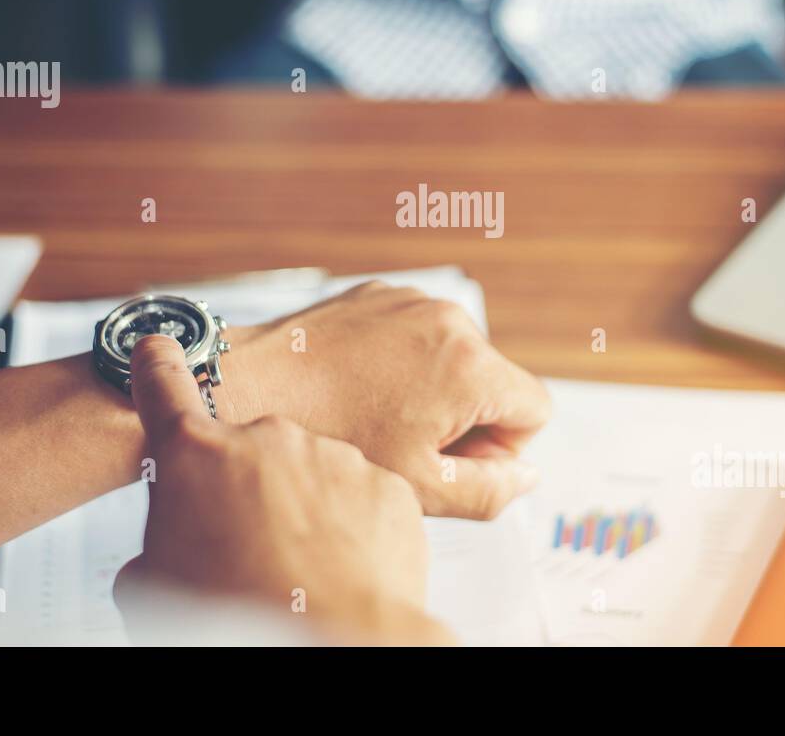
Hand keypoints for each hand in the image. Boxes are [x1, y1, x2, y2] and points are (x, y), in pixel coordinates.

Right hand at [118, 335, 451, 644]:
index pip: (164, 390)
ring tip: (299, 568)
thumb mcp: (154, 584)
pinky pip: (364, 498)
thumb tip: (162, 554)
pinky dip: (355, 527)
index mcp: (198, 456)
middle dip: (250, 488)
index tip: (157, 348)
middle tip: (249, 544)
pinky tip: (341, 568)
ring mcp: (334, 456)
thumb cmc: (236, 618)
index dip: (158, 368)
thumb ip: (157, 544)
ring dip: (306, 509)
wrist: (329, 642)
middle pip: (253, 452)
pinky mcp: (388, 485)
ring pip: (314, 474)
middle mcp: (269, 439)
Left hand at [217, 282, 551, 519]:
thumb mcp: (419, 487)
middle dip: (466, 418)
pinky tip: (358, 389)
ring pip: (456, 357)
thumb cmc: (329, 437)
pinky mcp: (379, 293)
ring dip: (434, 389)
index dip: (502, 448)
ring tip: (376, 416)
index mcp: (470, 366)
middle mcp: (450, 319)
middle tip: (407, 445)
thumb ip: (491, 491)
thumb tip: (525, 475)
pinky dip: (402, 362)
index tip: (451, 459)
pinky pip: (417, 333)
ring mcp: (412, 300)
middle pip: (496, 381)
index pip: (534, 409)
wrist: (250, 385)